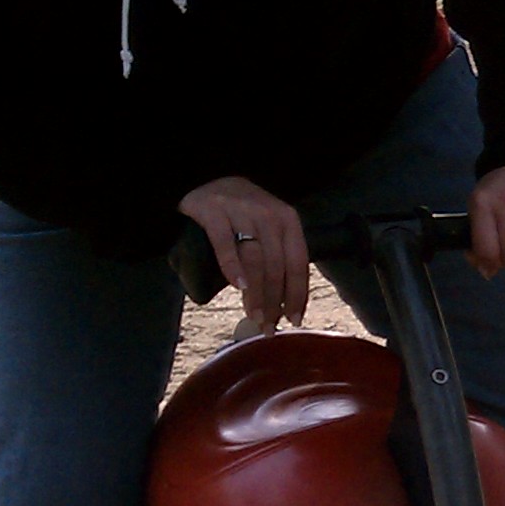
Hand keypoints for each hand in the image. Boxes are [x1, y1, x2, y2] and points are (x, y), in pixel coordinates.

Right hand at [179, 175, 309, 329]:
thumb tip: (284, 301)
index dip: (298, 294)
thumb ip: (277, 255)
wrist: (206, 178)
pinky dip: (234, 267)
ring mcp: (242, 212)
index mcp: (288, 221)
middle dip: (276, 301)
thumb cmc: (241, 212)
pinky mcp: (214, 212)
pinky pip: (226, 244)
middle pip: (277, 266)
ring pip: (256, 260)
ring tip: (255, 317)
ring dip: (258, 293)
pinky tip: (239, 287)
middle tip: (270, 327)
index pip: (298, 263)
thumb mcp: (267, 226)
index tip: (294, 319)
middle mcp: (269, 215)